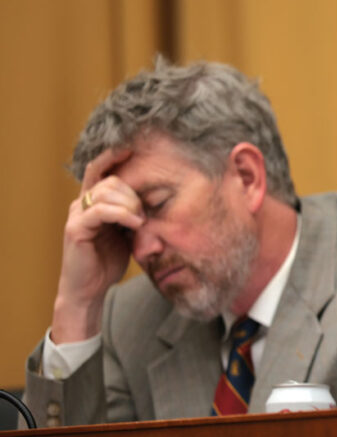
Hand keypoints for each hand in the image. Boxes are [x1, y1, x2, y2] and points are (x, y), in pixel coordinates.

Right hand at [51, 148, 144, 343]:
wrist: (89, 290)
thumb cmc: (109, 261)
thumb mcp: (128, 232)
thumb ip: (136, 213)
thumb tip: (161, 200)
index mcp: (93, 200)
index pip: (102, 168)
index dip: (116, 154)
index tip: (139, 147)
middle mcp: (82, 203)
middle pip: (111, 179)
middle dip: (135, 191)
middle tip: (147, 213)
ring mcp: (77, 214)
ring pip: (107, 191)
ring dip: (131, 203)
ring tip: (142, 221)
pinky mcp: (75, 228)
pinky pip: (101, 210)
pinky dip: (122, 214)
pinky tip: (136, 223)